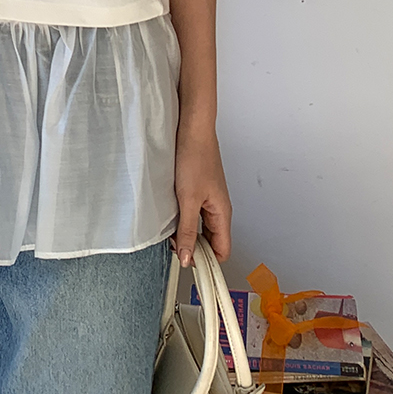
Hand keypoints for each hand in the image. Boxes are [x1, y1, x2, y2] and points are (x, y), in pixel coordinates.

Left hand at [172, 125, 231, 266]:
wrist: (192, 129)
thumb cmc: (195, 157)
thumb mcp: (188, 199)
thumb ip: (188, 230)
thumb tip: (189, 258)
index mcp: (222, 213)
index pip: (222, 250)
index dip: (208, 262)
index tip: (190, 265)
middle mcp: (218, 208)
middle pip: (211, 241)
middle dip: (194, 248)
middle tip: (175, 248)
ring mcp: (208, 198)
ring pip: (201, 227)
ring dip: (187, 233)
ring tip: (170, 231)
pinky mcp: (198, 189)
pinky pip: (194, 213)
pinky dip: (183, 218)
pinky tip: (170, 215)